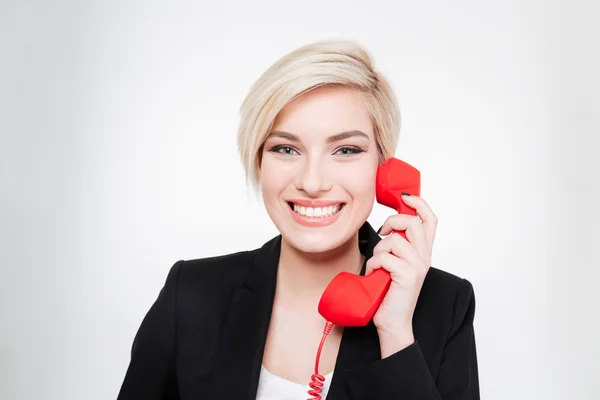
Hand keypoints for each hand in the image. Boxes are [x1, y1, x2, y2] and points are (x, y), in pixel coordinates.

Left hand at [366, 194, 437, 347]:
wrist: (392, 322)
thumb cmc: (389, 292)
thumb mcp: (395, 263)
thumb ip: (397, 245)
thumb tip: (388, 226)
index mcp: (423, 252)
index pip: (430, 219)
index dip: (419, 203)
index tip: (404, 197)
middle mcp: (425, 257)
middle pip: (413, 222)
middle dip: (392, 221)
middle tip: (383, 232)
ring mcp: (418, 266)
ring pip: (395, 239)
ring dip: (379, 250)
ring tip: (378, 264)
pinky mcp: (408, 275)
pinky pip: (385, 257)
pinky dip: (374, 264)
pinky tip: (375, 274)